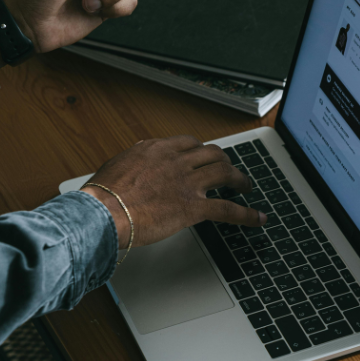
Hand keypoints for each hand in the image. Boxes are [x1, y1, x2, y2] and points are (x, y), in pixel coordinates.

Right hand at [81, 135, 266, 248]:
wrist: (102, 212)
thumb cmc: (102, 195)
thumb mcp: (117, 165)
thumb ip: (134, 161)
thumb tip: (136, 164)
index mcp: (157, 149)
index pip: (189, 143)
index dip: (201, 150)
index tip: (205, 156)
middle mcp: (176, 161)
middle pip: (212, 153)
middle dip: (224, 160)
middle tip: (229, 169)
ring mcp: (187, 183)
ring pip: (224, 172)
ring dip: (239, 178)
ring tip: (245, 186)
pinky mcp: (193, 207)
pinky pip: (227, 208)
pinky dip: (246, 214)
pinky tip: (257, 218)